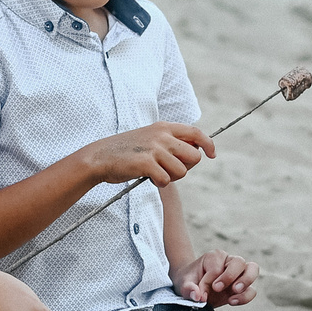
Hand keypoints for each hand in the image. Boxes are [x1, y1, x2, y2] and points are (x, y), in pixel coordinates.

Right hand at [75, 122, 211, 187]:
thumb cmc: (126, 151)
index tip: (212, 154)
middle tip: (169, 169)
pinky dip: (158, 183)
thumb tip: (198, 152)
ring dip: (170, 177)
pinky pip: (166, 180)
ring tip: (154, 172)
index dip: (208, 144)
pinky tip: (147, 177)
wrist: (99, 157)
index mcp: (164, 127)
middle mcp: (161, 135)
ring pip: (182, 171)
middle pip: (194, 156)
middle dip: (186, 168)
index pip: (196, 132)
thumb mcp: (150, 138)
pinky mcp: (146, 163)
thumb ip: (171, 142)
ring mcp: (154, 149)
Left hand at [176, 250, 257, 307]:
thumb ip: (188, 288)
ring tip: (234, 291)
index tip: (199, 293)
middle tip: (217, 288)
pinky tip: (231, 302)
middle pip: (239, 262)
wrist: (194, 288)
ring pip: (253, 269)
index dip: (207, 282)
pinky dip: (245, 297)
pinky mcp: (243, 287)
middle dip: (230, 276)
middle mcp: (229, 261)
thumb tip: (197, 296)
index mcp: (215, 257)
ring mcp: (239, 273)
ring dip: (246, 281)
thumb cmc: (190, 281)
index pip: (216, 268)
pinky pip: (251, 290)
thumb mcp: (184, 284)